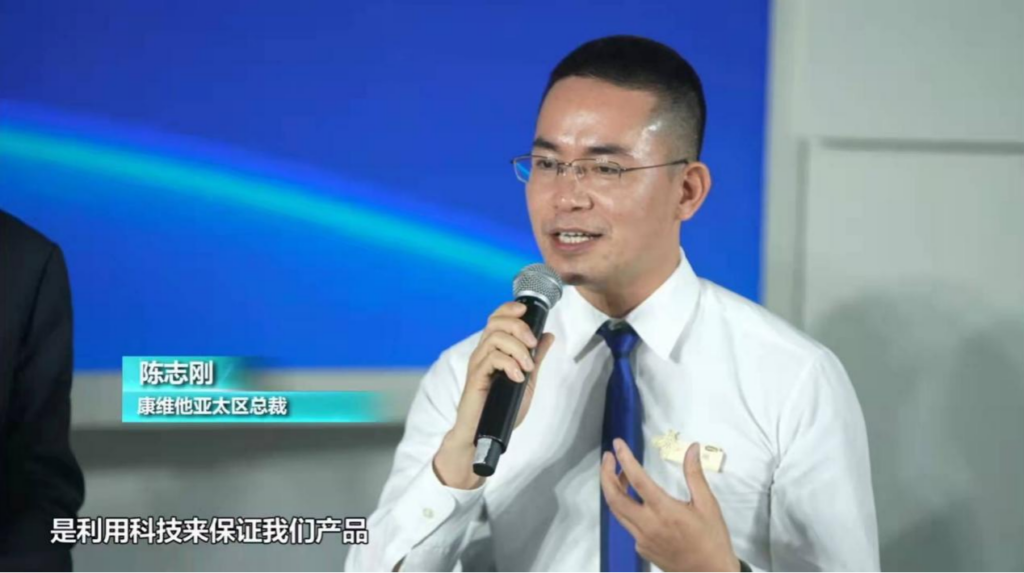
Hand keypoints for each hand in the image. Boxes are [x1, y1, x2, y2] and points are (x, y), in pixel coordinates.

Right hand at [433, 301, 554, 489]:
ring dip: (517, 348)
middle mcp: (483, 352)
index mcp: (494, 349)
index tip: (526, 311)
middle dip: (519, 327)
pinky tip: (517, 377)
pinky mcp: (475, 377)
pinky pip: (491, 358)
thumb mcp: (526, 379)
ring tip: (527, 367)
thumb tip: (548, 335)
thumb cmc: (502, 408)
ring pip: (495, 338)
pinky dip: (509, 364)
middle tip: (532, 344)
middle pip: (496, 322)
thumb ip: (535, 357)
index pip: (497, 318)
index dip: (510, 308)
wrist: (484, 434)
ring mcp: (478, 364)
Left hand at [600, 439, 739, 572]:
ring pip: (617, 511)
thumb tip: (692, 448)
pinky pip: (627, 524)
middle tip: (607, 457)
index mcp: (665, 511)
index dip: (624, 459)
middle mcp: (647, 525)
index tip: (617, 444)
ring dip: (613, 490)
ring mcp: (641, 539)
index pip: (637, 480)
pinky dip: (625, 507)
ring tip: (618, 474)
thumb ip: (695, 475)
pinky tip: (636, 500)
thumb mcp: (708, 504)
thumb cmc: (713, 539)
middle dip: (605, 474)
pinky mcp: (641, 548)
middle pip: (614, 497)